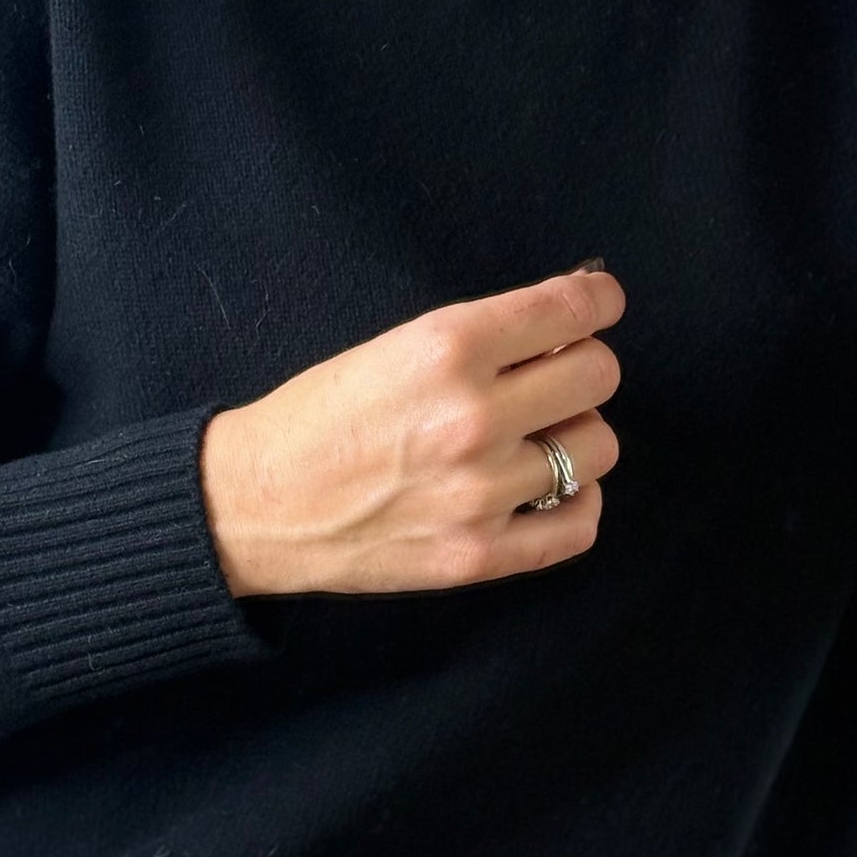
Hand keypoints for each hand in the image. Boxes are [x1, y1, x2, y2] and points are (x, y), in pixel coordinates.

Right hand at [198, 266, 624, 597]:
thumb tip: (571, 320)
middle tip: (552, 376)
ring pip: (598, 449)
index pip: (573, 310)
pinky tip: (548, 489)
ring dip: (577, 436)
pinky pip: (579, 526)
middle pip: (598, 375)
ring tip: (536, 438)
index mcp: (447, 348)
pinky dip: (577, 503)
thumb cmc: (319, 418)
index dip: (598, 302)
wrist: (257, 505)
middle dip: (582, 366)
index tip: (598, 305)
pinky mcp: (480, 554)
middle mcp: (473, 418)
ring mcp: (481, 493)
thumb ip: (483, 337)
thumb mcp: (394, 347)